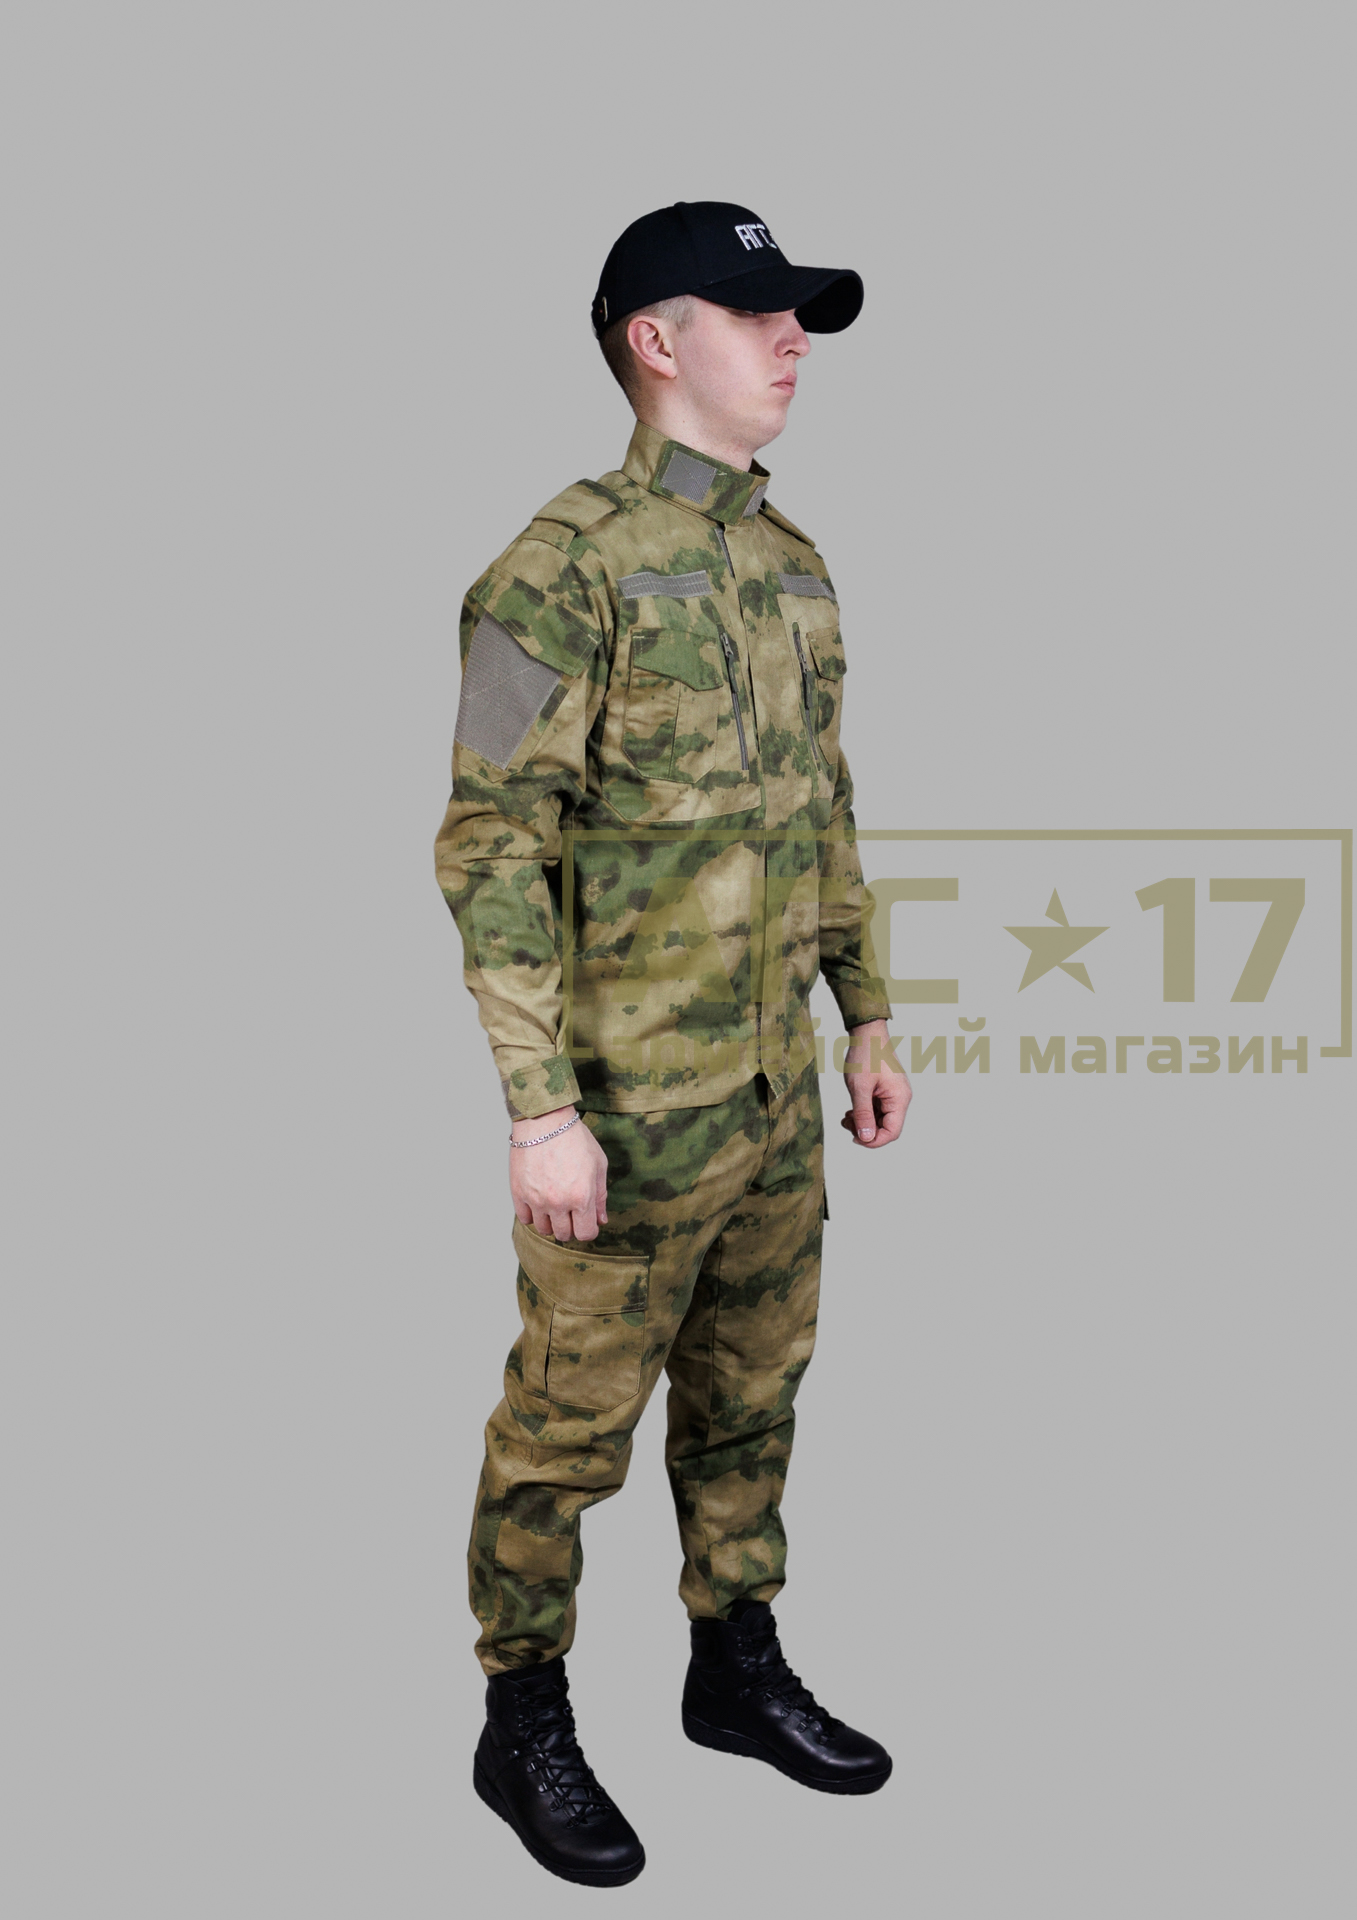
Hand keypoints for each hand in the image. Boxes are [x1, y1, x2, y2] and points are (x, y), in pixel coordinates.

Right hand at [510, 1108, 609, 1242]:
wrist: (544, 1121)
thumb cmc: (574, 1138)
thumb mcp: (598, 1164)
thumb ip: (600, 1196)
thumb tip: (601, 1220)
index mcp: (581, 1197)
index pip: (586, 1234)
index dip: (588, 1229)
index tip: (586, 1222)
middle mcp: (558, 1203)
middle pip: (564, 1235)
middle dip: (570, 1227)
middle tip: (570, 1212)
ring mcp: (536, 1199)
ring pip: (544, 1229)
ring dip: (551, 1222)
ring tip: (554, 1205)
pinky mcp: (518, 1193)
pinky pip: (525, 1219)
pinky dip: (533, 1214)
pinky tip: (539, 1201)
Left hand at [839, 1018, 909, 1147]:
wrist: (867, 1033)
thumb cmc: (865, 1055)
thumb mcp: (860, 1088)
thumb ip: (863, 1114)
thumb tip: (866, 1138)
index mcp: (899, 1099)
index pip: (892, 1132)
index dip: (874, 1141)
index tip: (855, 1139)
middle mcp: (900, 1098)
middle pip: (886, 1127)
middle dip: (866, 1131)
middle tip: (846, 1125)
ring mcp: (893, 1094)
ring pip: (880, 1120)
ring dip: (863, 1122)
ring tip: (845, 1118)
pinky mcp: (885, 1091)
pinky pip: (877, 1109)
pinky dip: (864, 1113)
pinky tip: (850, 1112)